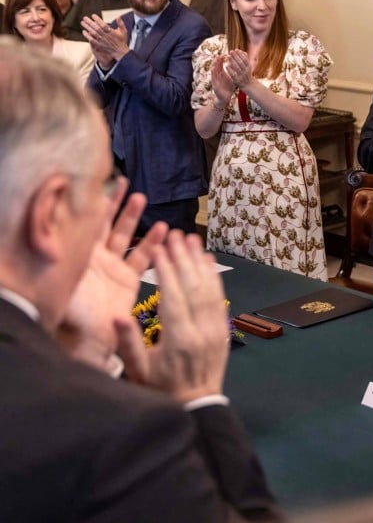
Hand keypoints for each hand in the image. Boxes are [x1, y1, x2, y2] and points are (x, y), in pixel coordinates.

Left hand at [57, 180, 167, 369]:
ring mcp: (112, 269)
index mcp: (77, 255)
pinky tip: (163, 230)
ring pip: (124, 237)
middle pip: (105, 224)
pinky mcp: (128, 282)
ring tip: (142, 198)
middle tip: (124, 182)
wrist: (88, 341)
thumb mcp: (63, 278)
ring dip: (133, 218)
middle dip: (115, 203)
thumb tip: (57, 222)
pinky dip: (152, 245)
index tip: (100, 182)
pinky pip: (142, 259)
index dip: (93, 202)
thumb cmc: (72, 313)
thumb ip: (65, 252)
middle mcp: (94, 259)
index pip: (86, 222)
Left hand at [81, 15, 128, 67]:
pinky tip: (84, 31)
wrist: (120, 52)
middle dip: (90, 22)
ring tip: (82, 22)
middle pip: (96, 28)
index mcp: (112, 32)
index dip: (98, 20)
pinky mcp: (99, 45)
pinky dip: (87, 36)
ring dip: (87, 27)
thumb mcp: (124, 31)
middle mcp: (106, 36)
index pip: (103, 24)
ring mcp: (102, 41)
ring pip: (93, 33)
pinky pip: (92, 40)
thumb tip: (118, 16)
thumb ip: (121, 24)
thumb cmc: (122, 41)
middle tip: (84, 18)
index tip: (93, 15)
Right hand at [116, 232, 229, 403]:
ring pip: (209, 289)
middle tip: (176, 235)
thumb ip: (128, 344)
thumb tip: (117, 315)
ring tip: (191, 239)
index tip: (159, 248)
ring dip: (200, 262)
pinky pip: (220, 298)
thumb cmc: (160, 389)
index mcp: (178, 340)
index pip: (174, 298)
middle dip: (184, 259)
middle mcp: (201, 330)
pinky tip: (207, 260)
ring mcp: (216, 329)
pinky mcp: (223, 329)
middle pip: (194, 288)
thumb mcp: (139, 371)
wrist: (197, 405)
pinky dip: (214, 277)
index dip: (167, 271)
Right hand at [210, 55, 235, 107]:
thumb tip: (236, 66)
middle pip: (217, 68)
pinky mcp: (215, 85)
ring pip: (214, 72)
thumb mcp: (230, 79)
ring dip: (214, 66)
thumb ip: (231, 73)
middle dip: (217, 62)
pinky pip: (214, 79)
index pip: (220, 66)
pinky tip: (213, 69)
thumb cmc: (228, 88)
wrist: (225, 97)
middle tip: (218, 55)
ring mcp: (216, 81)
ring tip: (214, 61)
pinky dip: (213, 74)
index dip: (221, 61)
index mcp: (222, 75)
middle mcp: (218, 77)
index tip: (222, 55)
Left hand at [224, 49, 253, 89]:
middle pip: (241, 63)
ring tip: (228, 56)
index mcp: (249, 67)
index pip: (245, 59)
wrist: (248, 85)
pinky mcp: (237, 80)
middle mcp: (246, 71)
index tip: (236, 49)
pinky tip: (226, 65)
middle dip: (236, 56)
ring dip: (232, 61)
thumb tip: (242, 51)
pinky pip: (233, 74)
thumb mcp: (247, 66)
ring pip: (237, 68)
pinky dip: (230, 70)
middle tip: (231, 51)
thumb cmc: (246, 73)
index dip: (241, 54)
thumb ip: (245, 59)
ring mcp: (241, 76)